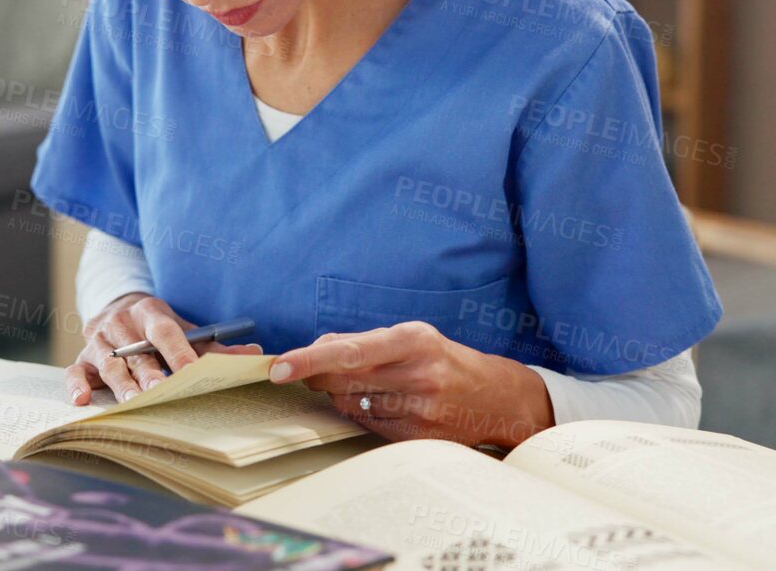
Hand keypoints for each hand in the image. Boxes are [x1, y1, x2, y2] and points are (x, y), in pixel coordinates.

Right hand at [63, 292, 261, 404]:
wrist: (116, 307)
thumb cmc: (156, 327)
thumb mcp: (182, 328)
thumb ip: (213, 345)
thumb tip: (255, 355)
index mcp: (150, 311)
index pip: (165, 331)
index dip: (178, 352)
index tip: (192, 372)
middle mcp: (121, 323)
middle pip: (136, 351)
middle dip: (148, 373)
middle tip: (160, 392)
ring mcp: (98, 340)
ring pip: (108, 363)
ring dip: (120, 384)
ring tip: (132, 403)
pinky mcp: (81, 357)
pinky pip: (74, 372)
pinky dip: (76, 386)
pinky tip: (83, 401)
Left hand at [268, 321, 553, 448]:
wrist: (496, 397)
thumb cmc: (445, 360)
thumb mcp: (411, 337)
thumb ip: (361, 342)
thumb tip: (315, 349)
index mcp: (413, 340)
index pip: (349, 351)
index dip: (309, 360)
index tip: (279, 368)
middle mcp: (418, 374)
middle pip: (343, 380)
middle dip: (319, 376)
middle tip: (312, 372)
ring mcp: (419, 409)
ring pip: (351, 404)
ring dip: (343, 395)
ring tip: (369, 385)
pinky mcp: (417, 436)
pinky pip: (368, 425)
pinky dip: (363, 413)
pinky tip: (381, 403)